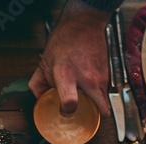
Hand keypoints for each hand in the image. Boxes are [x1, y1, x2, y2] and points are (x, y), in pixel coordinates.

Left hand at [30, 0, 111, 116]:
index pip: (70, 102)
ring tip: (85, 99)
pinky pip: (104, 92)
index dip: (67, 112)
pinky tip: (88, 88)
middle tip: (82, 114)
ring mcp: (100, 77)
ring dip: (96, 105)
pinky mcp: (108, 75)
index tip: (64, 112)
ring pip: (103, 102)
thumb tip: (39, 101)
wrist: (83, 25)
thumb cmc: (63, 43)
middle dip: (93, 116)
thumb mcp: (44, 64)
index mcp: (66, 75)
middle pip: (99, 108)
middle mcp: (86, 78)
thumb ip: (38, 85)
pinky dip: (97, 94)